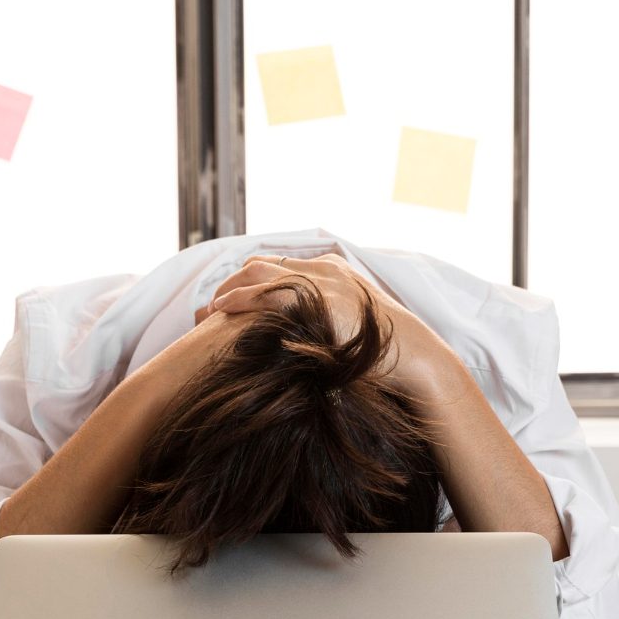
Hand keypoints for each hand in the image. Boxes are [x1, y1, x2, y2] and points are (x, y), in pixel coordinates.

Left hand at [199, 253, 447, 398]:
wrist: (411, 353)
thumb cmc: (385, 352)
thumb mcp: (353, 328)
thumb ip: (328, 325)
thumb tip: (313, 345)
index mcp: (331, 271)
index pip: (279, 268)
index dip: (249, 282)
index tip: (229, 300)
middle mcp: (322, 269)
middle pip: (262, 264)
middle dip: (231, 283)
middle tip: (209, 307)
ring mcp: (318, 280)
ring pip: (257, 273)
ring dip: (227, 290)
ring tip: (207, 310)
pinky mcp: (315, 298)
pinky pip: (264, 292)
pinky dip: (238, 299)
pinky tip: (220, 310)